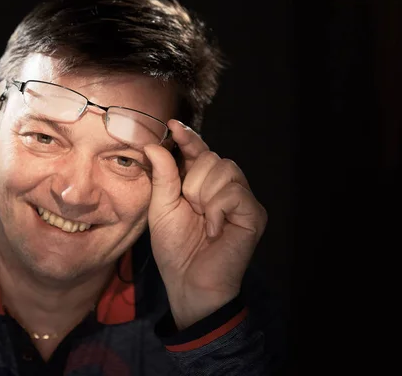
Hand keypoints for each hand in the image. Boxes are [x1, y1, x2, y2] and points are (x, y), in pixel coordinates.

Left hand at [143, 120, 266, 329]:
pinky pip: (234, 192)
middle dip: (192, 181)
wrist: (187, 281)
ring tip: (201, 218)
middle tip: (189, 206)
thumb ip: (162, 175)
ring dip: (203, 195)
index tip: (172, 125)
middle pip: (211, 157)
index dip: (188, 137)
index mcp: (201, 183)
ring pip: (224, 169)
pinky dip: (216, 210)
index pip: (199, 151)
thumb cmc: (174, 247)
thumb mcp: (161, 207)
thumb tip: (154, 144)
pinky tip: (213, 229)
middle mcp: (225, 187)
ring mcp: (241, 200)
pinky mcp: (253, 214)